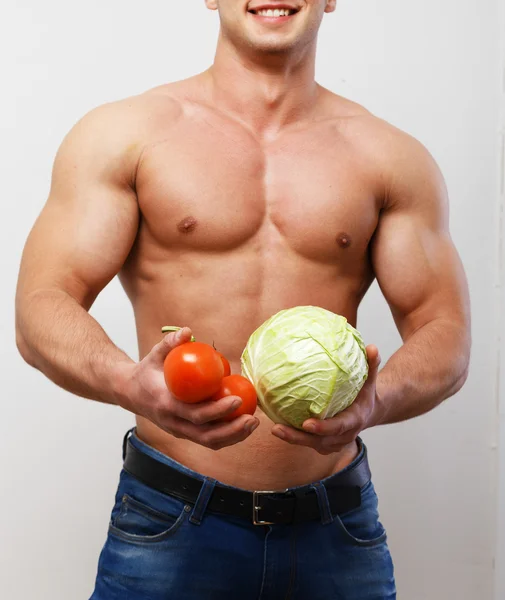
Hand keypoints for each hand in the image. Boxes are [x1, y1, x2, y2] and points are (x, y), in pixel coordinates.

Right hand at [115, 327, 259, 450]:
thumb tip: (187, 330)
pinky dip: (227, 436)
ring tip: (252, 423)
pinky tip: (243, 425)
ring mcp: (179, 431)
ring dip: (233, 436)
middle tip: (252, 418)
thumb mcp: (154, 355)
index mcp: (167, 406)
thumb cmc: (147, 372)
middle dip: (232, 430)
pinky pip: (208, 439)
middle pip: (206, 436)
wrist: (130, 393)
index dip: (218, 411)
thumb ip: (170, 343)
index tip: (237, 399)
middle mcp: (173, 424)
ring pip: (209, 442)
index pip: (195, 415)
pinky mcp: (185, 433)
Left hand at [271, 345, 381, 454]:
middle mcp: (343, 436)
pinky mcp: (323, 444)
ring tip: (274, 428)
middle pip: (319, 441)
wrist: (368, 413)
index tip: (307, 424)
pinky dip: (293, 437)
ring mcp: (333, 443)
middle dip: (298, 437)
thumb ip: (371, 365)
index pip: (338, 426)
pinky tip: (276, 426)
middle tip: (277, 428)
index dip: (323, 427)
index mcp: (353, 421)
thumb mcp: (370, 380)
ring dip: (291, 438)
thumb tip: (372, 347)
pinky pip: (307, 442)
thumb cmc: (365, 394)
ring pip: (310, 444)